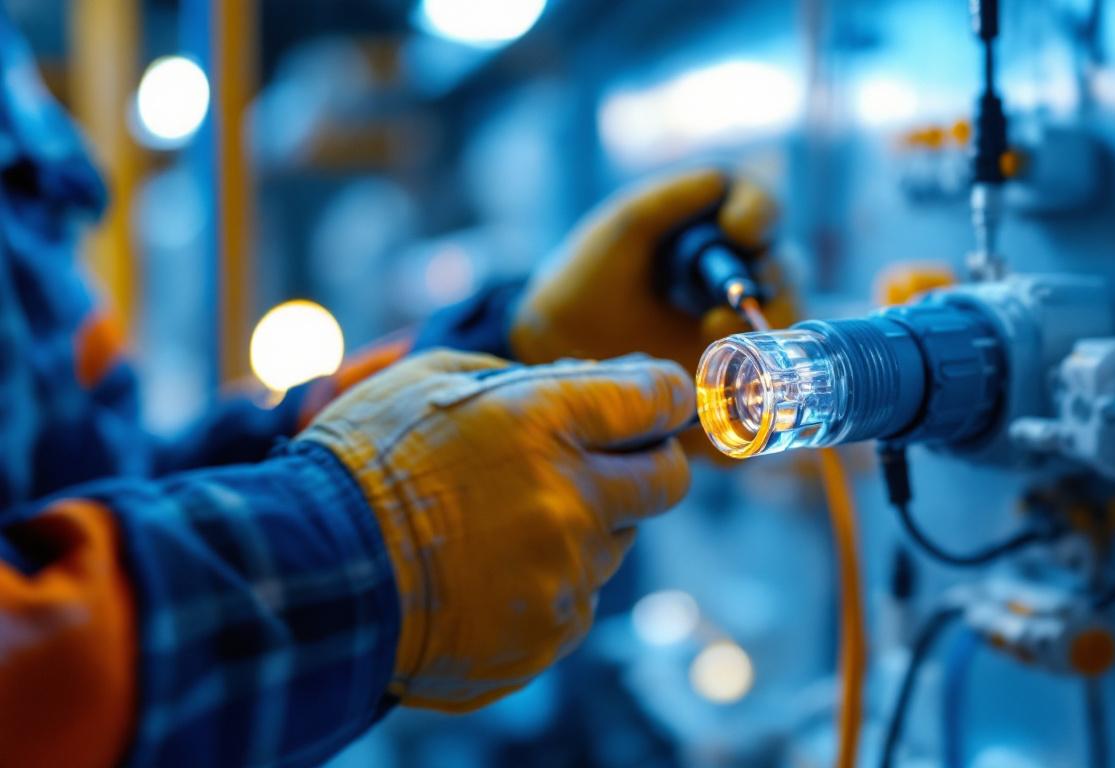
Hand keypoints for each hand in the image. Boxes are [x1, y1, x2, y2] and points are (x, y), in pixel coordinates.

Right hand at [299, 350, 693, 711]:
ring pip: (618, 543)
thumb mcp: (432, 380)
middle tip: (603, 465)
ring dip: (583, 528)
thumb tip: (588, 381)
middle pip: (667, 480)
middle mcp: (571, 499)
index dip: (665, 397)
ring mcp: (564, 572)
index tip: (658, 402)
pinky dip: (548, 584)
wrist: (312, 574)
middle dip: (647, 466)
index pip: (658, 398)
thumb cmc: (365, 465)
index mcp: (545, 422)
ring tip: (504, 526)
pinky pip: (578, 598)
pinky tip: (490, 573)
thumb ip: (524, 378)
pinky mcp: (551, 631)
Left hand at [509, 168, 796, 373]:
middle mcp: (741, 269)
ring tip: (714, 331)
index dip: (759, 213)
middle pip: (784, 265)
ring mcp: (745, 319)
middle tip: (740, 291)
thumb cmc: (590, 276)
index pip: (760, 208)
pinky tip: (715, 361)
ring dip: (765, 324)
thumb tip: (718, 182)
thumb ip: (667, 199)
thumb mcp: (622, 230)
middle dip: (770, 275)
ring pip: (785, 318)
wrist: (565, 346)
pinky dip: (753, 364)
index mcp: (716, 224)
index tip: (738, 229)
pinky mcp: (740, 366)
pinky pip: (768, 365)